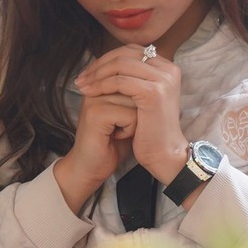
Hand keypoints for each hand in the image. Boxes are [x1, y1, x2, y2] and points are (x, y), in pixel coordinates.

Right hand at [57, 77, 137, 210]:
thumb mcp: (127, 114)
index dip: (139, 102)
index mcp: (102, 83)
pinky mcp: (96, 113)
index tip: (124, 118)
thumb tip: (156, 83)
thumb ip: (135, 96)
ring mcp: (94, 99)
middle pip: (136, 88)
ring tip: (117, 130)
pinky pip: (131, 115)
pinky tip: (116, 136)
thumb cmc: (111, 143)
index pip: (134, 79)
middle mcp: (96, 87)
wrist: (91, 167)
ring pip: (136, 101)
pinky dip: (130, 130)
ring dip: (134, 121)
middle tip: (120, 126)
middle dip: (137, 111)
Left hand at [75, 46, 188, 184]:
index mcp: (167, 67)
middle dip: (100, 64)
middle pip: (126, 54)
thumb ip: (133, 78)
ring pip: (121, 65)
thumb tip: (106, 62)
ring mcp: (163, 79)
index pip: (132, 51)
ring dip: (97, 74)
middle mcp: (168, 69)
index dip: (107, 59)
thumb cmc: (150, 130)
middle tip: (82, 78)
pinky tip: (89, 94)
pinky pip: (120, 81)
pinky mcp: (153, 92)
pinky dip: (101, 85)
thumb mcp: (143, 97)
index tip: (89, 72)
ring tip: (82, 86)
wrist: (163, 154)